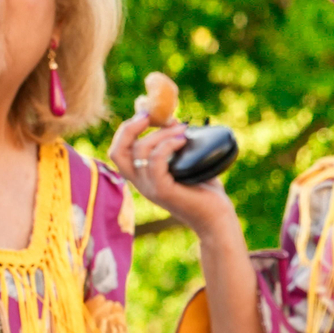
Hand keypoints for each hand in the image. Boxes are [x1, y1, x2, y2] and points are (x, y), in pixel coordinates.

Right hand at [107, 112, 235, 235]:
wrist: (216, 218)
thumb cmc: (204, 190)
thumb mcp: (186, 163)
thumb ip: (175, 145)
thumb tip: (172, 120)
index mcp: (142, 176)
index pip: (118, 151)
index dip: (127, 129)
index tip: (147, 115)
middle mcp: (140, 183)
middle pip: (117, 151)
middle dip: (129, 128)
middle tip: (150, 115)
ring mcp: (150, 188)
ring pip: (140, 151)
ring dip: (160, 133)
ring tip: (182, 128)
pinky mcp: (162, 191)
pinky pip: (156, 161)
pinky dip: (168, 145)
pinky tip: (183, 140)